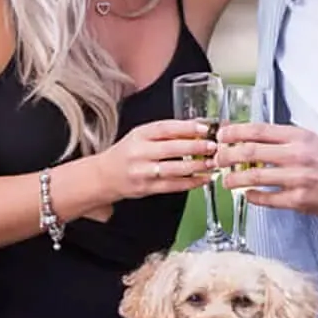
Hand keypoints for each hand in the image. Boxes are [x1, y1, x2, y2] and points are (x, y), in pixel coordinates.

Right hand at [102, 118, 216, 200]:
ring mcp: (142, 172)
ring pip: (174, 169)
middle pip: (172, 149)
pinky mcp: (146, 188)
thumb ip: (165, 133)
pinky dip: (190, 183)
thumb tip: (196, 130)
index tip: (205, 129)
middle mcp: (139, 153)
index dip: (187, 128)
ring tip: (211, 163)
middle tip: (213, 147)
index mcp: (139, 135)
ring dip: (197, 167)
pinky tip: (202, 179)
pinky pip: (172, 186)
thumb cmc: (127, 153)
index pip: (165, 128)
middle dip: (196, 148)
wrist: (104, 176)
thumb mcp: (141, 136)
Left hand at [214, 123, 317, 218]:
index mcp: (299, 137)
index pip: (258, 130)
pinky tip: (247, 195)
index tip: (222, 135)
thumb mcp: (313, 140)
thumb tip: (255, 140)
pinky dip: (252, 196)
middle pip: (249, 151)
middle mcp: (296, 155)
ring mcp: (296, 179)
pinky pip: (266, 198)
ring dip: (233, 179)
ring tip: (225, 181)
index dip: (234, 132)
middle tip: (217, 159)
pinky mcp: (298, 200)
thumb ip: (286, 140)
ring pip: (253, 176)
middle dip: (226, 155)